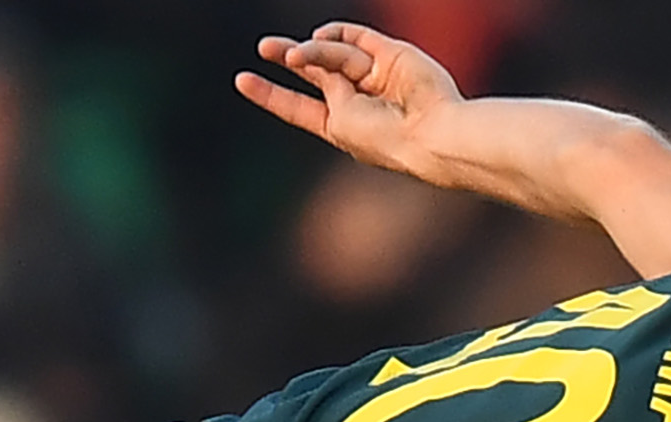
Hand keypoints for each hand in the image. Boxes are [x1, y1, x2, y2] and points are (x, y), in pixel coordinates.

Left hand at [235, 22, 463, 174]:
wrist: (429, 131)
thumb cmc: (382, 138)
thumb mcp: (340, 120)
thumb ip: (328, 86)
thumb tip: (323, 51)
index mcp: (340, 127)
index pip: (298, 108)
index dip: (271, 94)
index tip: (242, 79)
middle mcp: (357, 100)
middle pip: (314, 73)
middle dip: (289, 58)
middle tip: (263, 47)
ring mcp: (375, 76)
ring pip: (335, 55)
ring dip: (312, 54)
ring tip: (293, 57)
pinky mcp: (391, 55)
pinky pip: (357, 37)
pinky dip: (336, 34)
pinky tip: (320, 35)